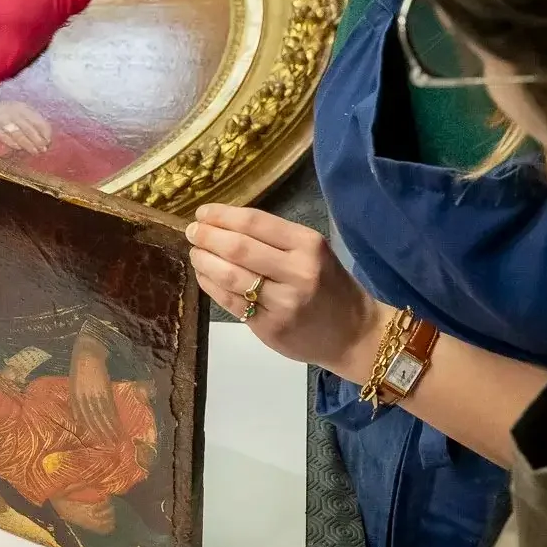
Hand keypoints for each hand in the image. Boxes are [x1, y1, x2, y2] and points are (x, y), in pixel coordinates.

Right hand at [0, 98, 53, 155]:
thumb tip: (43, 138)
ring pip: (19, 134)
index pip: (39, 121)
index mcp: (21, 107)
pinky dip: (12, 143)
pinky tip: (17, 148)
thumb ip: (27, 122)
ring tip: (34, 152)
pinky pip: (4, 136)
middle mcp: (13, 111)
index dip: (45, 133)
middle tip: (43, 150)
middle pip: (30, 129)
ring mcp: (1, 118)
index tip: (48, 142)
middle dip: (38, 141)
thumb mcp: (15, 113)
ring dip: (28, 144)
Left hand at [67, 332, 118, 440]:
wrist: (87, 352)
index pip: (83, 417)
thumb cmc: (80, 368)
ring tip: (115, 438)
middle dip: (101, 433)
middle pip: (92, 419)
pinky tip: (117, 425)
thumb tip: (77, 418)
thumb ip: (75, 401)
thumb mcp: (73, 385)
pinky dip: (113, 417)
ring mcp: (93, 394)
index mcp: (75, 397)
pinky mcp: (103, 389)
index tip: (97, 440)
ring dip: (109, 428)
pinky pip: (108, 407)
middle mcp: (83, 398)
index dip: (90, 429)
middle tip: (109, 444)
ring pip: (101, 415)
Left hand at [188, 205, 383, 378]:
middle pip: (239, 247)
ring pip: (231, 276)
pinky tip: (204, 276)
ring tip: (195, 253)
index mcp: (309, 245)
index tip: (203, 212)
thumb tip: (224, 224)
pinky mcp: (270, 327)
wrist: (354, 334)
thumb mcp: (314, 252)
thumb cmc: (330, 286)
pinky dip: (211, 286)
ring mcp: (283, 302)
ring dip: (204, 261)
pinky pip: (231, 302)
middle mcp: (298, 271)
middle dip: (208, 236)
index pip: (256, 222)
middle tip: (192, 231)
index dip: (222, 215)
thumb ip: (275, 239)